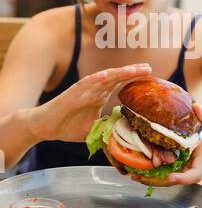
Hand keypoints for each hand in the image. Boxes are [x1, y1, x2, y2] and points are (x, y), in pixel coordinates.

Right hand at [29, 63, 151, 142]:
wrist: (45, 127)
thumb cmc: (67, 126)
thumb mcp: (94, 131)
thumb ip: (108, 130)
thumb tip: (124, 139)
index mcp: (100, 96)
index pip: (120, 84)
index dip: (134, 79)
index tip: (150, 76)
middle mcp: (94, 90)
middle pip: (117, 77)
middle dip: (133, 72)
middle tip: (149, 67)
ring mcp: (84, 90)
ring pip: (105, 78)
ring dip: (120, 73)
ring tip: (134, 69)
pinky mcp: (72, 93)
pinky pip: (86, 83)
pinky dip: (97, 78)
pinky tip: (107, 75)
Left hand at [131, 102, 201, 186]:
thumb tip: (195, 106)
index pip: (194, 174)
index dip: (182, 178)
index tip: (171, 176)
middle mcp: (193, 167)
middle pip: (175, 180)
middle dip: (157, 181)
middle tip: (138, 177)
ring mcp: (186, 168)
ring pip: (168, 178)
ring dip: (151, 178)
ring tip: (132, 174)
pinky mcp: (181, 166)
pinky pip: (167, 171)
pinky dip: (153, 172)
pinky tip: (138, 167)